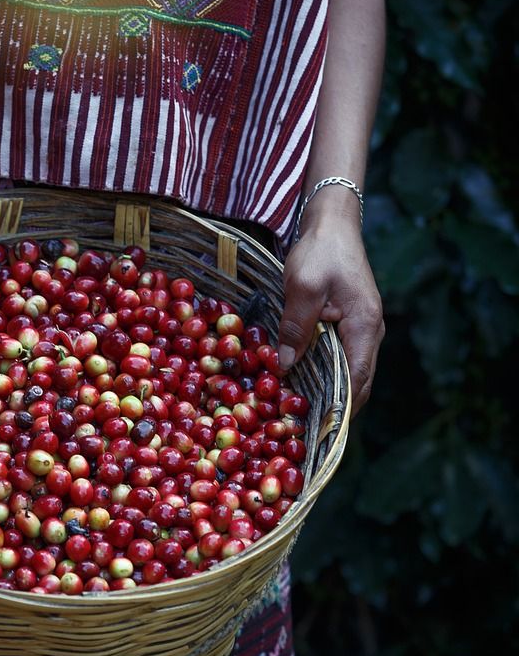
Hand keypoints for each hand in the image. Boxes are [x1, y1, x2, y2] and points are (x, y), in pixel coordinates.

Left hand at [278, 208, 384, 409]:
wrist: (332, 226)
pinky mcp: (346, 324)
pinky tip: (298, 382)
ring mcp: (360, 329)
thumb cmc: (321, 253)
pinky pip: (338, 357)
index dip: (340, 408)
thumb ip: (296, 327)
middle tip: (303, 429)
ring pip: (348, 371)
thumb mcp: (303, 288)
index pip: (357, 379)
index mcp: (364, 327)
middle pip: (356, 382)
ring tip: (299, 414)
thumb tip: (286, 365)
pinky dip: (322, 373)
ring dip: (327, 392)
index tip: (319, 429)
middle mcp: (368, 333)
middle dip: (333, 407)